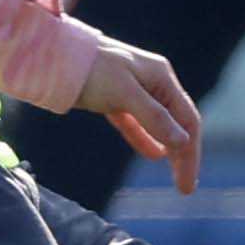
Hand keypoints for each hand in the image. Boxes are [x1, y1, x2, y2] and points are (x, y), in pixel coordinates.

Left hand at [78, 37, 204, 195]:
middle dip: (183, 155)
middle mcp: (153, 82)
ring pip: (159, 125)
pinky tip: (154, 154)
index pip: (187, 119)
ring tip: (175, 177)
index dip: (191, 152)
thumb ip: (153, 117)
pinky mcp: (114, 99)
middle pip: (177, 123)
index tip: (187, 183)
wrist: (53, 55)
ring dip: (169, 150)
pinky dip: (146, 139)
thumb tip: (182, 141)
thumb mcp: (124, 93)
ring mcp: (134, 90)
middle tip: (185, 189)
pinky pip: (137, 123)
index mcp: (161, 76)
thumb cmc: (91, 69)